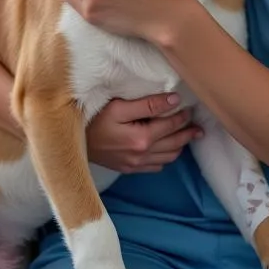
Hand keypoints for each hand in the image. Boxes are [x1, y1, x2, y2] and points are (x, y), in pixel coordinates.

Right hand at [87, 92, 201, 172]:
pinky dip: (166, 158)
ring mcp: (135, 164)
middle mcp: (142, 155)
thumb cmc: (91, 119)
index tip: (190, 107)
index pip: (170, 125)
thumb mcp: (118, 106)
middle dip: (188, 133)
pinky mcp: (128, 169)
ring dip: (180, 146)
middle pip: (174, 143)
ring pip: (168, 157)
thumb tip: (174, 100)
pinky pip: (156, 167)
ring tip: (189, 136)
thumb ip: (148, 104)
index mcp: (141, 138)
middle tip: (199, 126)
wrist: (68, 142)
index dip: (183, 116)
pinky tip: (168, 149)